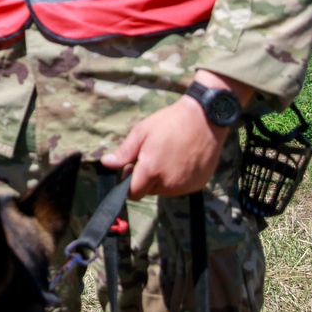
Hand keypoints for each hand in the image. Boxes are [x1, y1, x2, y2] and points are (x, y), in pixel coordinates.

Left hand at [100, 71, 251, 198]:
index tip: (132, 167)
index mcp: (152, 170)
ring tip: (168, 157)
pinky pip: (181, 188)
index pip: (133, 193)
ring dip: (161, 180)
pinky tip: (181, 161)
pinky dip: (178, 179)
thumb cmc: (170, 122)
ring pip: (164, 191)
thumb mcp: (142, 132)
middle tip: (151, 156)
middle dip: (145, 179)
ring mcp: (185, 186)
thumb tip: (106, 164)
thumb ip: (124, 152)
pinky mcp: (198, 185)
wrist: (206, 118)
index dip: (129, 183)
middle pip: (148, 191)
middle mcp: (169, 183)